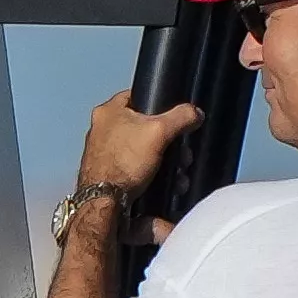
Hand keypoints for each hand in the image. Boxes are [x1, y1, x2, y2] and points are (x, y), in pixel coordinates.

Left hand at [73, 92, 201, 224]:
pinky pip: (136, 165)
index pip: (138, 95)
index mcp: (108, 111)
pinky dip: (152, 172)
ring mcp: (103, 151)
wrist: (105, 203)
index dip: (159, 103)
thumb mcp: (160, 132)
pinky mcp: (109, 170)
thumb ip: (182, 116)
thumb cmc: (123, 164)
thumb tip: (195, 113)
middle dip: (168, 139)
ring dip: (165, 158)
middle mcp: (102, 129)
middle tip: (179, 151)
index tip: (173, 115)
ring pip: (144, 148)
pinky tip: (164, 180)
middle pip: (145, 126)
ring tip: (175, 169)